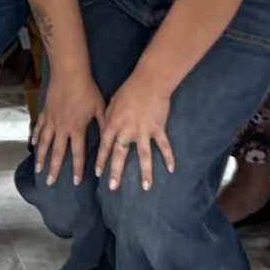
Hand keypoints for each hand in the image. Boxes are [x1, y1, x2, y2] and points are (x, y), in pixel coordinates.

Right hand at [32, 71, 106, 185]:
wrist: (69, 73)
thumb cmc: (87, 90)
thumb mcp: (100, 108)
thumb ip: (103, 125)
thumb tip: (110, 139)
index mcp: (77, 128)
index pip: (77, 153)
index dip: (77, 168)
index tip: (75, 182)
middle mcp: (62, 128)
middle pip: (57, 153)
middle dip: (54, 169)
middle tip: (50, 182)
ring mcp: (51, 121)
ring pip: (45, 143)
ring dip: (42, 157)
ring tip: (39, 169)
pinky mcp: (45, 112)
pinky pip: (39, 128)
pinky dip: (36, 137)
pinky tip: (34, 145)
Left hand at [100, 74, 176, 191]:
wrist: (149, 82)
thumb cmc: (128, 90)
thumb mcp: (111, 103)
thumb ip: (108, 119)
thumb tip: (104, 131)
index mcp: (114, 124)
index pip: (105, 146)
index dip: (100, 160)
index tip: (97, 174)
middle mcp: (127, 131)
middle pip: (120, 155)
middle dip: (116, 172)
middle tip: (113, 187)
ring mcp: (143, 131)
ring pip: (144, 156)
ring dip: (145, 172)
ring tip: (146, 187)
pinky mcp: (158, 129)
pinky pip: (164, 146)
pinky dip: (169, 157)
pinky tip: (172, 169)